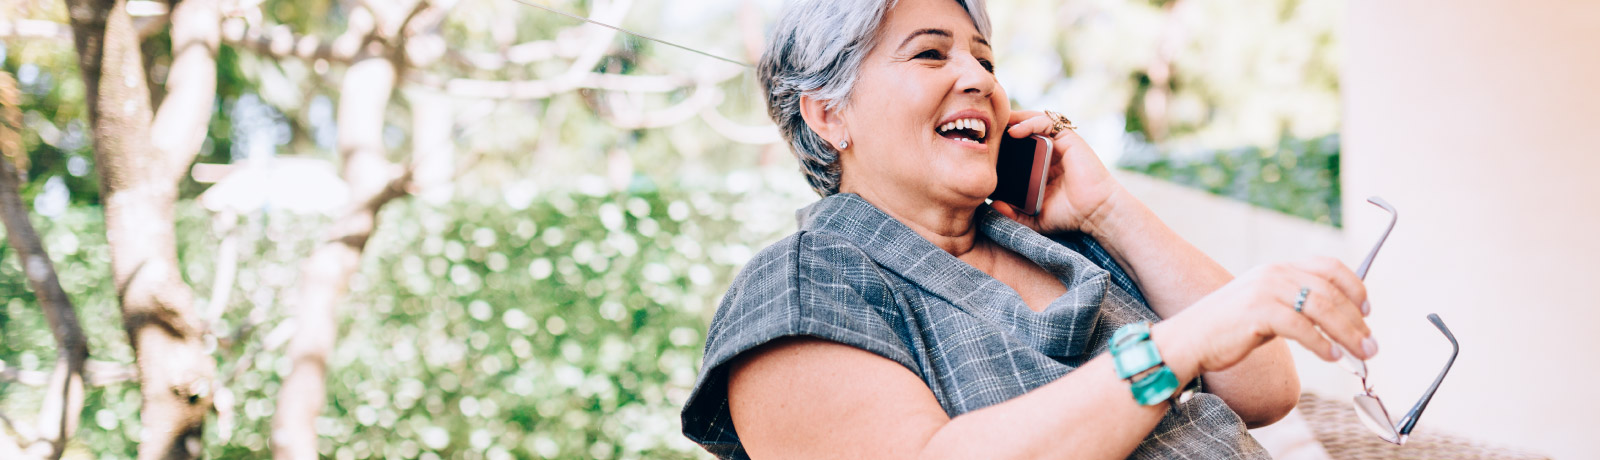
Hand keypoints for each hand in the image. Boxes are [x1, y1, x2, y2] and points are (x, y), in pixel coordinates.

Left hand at [990, 110, 1121, 234]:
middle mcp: (1046, 151)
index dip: (998, 144)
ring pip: (1031, 120)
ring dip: (1012, 120)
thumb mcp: (1033, 217)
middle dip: (1001, 127)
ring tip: (995, 128)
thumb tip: (991, 205)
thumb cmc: (1068, 216)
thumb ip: (1013, 213)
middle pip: (1019, 130)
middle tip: (980, 131)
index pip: (1014, 148)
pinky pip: (1046, 122)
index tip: (979, 148)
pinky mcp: (1067, 138)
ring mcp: (1057, 143)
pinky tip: (1015, 132)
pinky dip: (1029, 123)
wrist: (1094, 213)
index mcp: (1037, 166)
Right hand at [1155, 257, 1375, 375]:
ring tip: (1360, 355)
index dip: (1354, 287)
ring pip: (1321, 308)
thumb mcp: (1264, 307)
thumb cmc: (1227, 330)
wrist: (1189, 340)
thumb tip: (1332, 321)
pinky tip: (1332, 357)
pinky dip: (1322, 344)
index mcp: (1277, 269)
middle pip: (1330, 292)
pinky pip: (1301, 327)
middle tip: (1371, 346)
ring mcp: (1264, 291)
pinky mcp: (1257, 312)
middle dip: (1357, 321)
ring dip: (1347, 334)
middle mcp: (1273, 274)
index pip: (1328, 267)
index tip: (1367, 311)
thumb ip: (1293, 305)